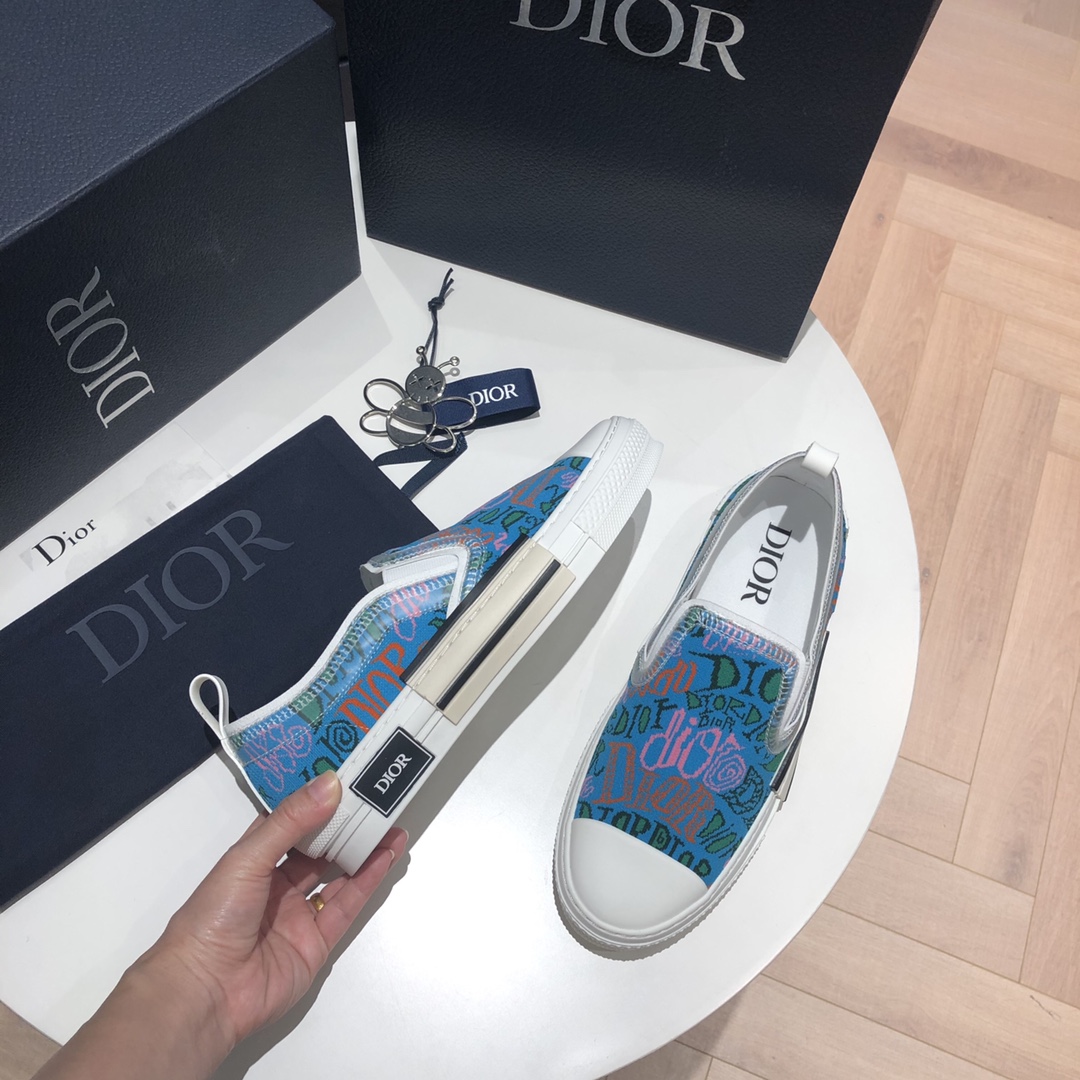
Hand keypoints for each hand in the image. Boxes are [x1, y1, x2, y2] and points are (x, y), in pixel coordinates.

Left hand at [137, 771, 406, 1055]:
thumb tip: (329, 784)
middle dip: (346, 823)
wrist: (206, 993)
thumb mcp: (247, 858)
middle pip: (319, 847)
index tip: (344, 774)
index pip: (289, 821)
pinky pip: (347, 905)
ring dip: (364, 849)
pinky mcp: (317, 942)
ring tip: (391, 822)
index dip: (314, 799)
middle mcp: (276, 883)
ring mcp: (298, 914)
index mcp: (252, 859)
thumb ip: (291, 822)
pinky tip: (386, 856)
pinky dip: (368, 880)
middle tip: (376, 796)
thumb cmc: (213, 919)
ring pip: (338, 874)